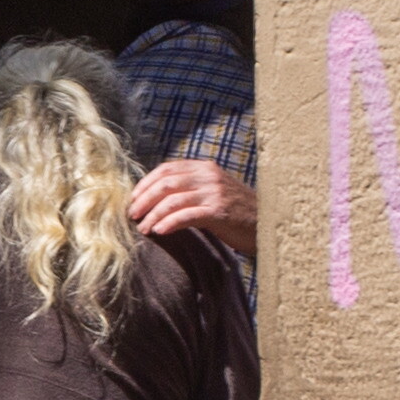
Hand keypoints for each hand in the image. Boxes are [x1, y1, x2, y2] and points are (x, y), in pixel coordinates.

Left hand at [130, 159, 254, 244]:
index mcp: (204, 168)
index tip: (133, 199)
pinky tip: (160, 231)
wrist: (267, 222)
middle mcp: (208, 176)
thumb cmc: (236, 211)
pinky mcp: (220, 211)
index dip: (146, 184)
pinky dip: (170, 223)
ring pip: (173, 200)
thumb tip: (156, 198)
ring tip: (144, 228)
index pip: (167, 169)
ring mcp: (215, 192)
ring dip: (153, 215)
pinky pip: (187, 215)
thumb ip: (190, 188)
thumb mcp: (213, 191)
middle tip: (133, 215)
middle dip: (144, 199)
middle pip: (166, 183)